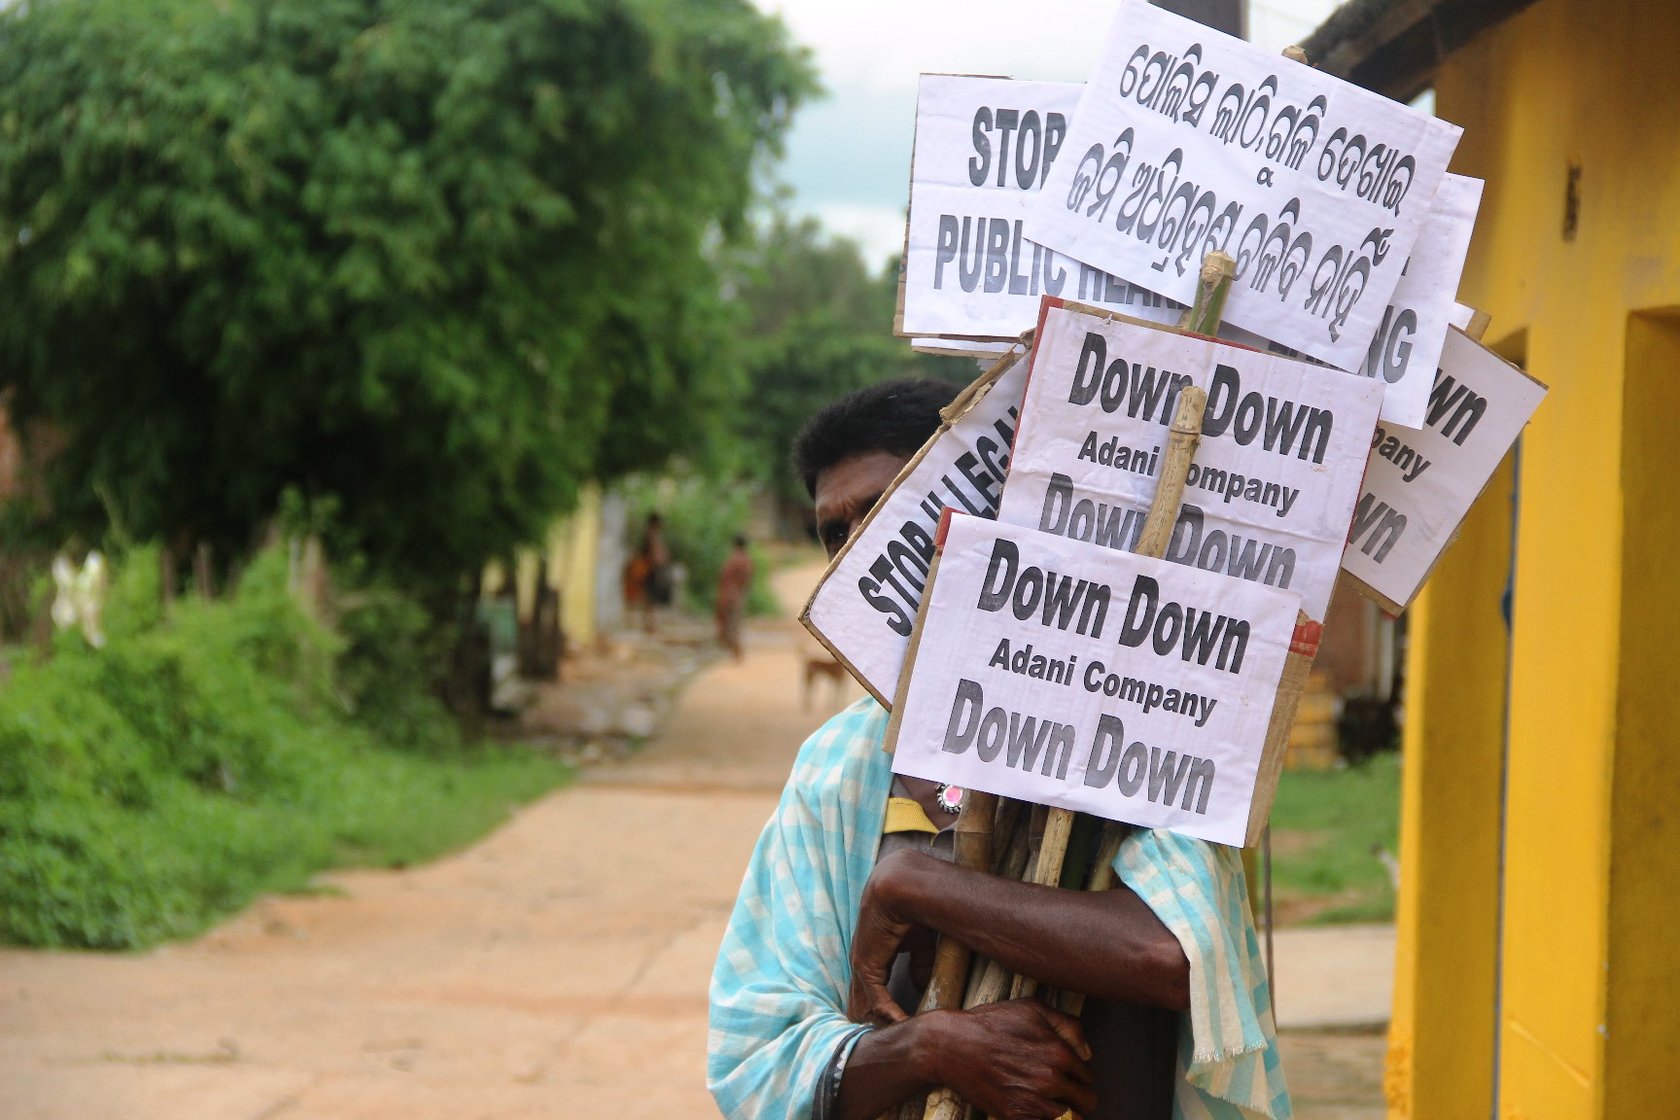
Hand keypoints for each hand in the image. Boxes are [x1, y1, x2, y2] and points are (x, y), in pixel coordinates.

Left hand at [849, 849, 938, 1024]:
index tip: (890, 1021)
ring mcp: (861, 961)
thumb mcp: (920, 941)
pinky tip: (901, 1026)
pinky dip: (889, 1015)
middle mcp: (863, 955)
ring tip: (890, 1041)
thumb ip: (921, 963)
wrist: (903, 886)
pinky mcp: (866, 965)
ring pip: (865, 1001)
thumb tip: (922, 987)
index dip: (880, 1003)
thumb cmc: (916, 905)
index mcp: (873, 946)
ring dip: (878, 1022)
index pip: (872, 982)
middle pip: (862, 996)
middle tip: (882, 1041)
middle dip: (872, 1018)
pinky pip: (876, 998)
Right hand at [924, 1000, 1095, 1119]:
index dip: (1078, 1076)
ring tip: (1050, 1103)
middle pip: (1086, 1102)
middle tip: (1062, 1092)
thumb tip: (1087, 1053)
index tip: (1067, 1075)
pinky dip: (1044, 1119)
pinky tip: (1034, 1110)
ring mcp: (1033, 1101)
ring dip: (1064, 1113)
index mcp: (1059, 1052)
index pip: (1088, 1076)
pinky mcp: (1015, 1116)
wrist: (952, 1045)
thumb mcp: (1032, 1009)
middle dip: (1077, 1098)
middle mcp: (1050, 1079)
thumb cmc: (991, 1024)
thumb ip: (1069, 1026)